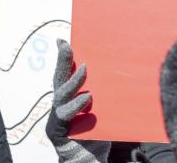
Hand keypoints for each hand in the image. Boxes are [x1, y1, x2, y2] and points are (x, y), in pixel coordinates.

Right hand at [45, 39, 109, 161]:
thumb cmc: (98, 137)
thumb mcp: (102, 112)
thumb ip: (104, 96)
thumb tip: (120, 74)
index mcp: (70, 98)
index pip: (64, 74)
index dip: (63, 58)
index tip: (62, 40)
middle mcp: (60, 105)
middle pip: (59, 80)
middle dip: (61, 62)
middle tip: (66, 46)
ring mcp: (56, 118)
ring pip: (61, 96)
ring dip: (73, 82)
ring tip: (84, 70)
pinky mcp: (56, 131)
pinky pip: (64, 115)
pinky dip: (76, 106)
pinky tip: (87, 99)